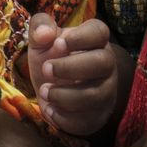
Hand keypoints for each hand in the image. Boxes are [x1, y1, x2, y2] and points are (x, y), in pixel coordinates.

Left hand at [27, 14, 117, 136]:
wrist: (54, 89)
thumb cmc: (51, 57)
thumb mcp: (41, 40)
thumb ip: (40, 27)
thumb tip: (44, 34)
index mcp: (95, 40)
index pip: (100, 32)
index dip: (81, 37)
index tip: (58, 43)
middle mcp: (106, 64)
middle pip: (103, 62)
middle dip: (71, 67)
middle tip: (46, 69)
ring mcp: (106, 91)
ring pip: (95, 95)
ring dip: (65, 95)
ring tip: (44, 91)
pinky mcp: (98, 115)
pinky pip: (86, 119)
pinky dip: (64, 117)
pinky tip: (50, 109)